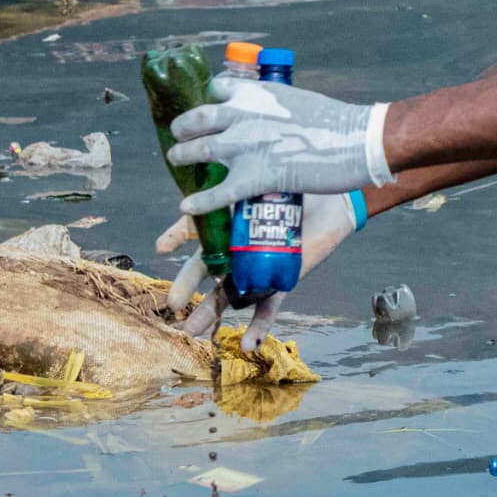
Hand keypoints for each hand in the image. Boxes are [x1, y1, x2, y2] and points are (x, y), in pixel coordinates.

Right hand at [157, 191, 364, 343]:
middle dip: (187, 287)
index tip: (161, 246)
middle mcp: (237, 248)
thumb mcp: (264, 179)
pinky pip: (267, 308)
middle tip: (172, 304)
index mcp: (227, 222)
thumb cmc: (299, 186)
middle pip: (206, 269)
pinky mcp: (280, 281)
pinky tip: (247, 345)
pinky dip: (258, 327)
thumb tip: (221, 150)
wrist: (335, 202)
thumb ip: (243, 176)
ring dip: (209, 314)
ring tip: (192, 332)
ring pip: (228, 295)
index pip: (195, 230)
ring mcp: (257, 267)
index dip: (177, 237)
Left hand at [167, 76, 375, 215]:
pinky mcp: (256, 176)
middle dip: (183, 127)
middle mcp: (244, 115)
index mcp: (257, 93)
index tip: (204, 106)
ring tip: (176, 160)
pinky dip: (199, 201)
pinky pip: (219, 192)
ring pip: (199, 151)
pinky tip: (187, 206)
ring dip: (182, 156)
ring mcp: (247, 146)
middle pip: (197, 119)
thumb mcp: (298, 100)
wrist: (355, 141)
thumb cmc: (335, 122)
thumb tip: (267, 117)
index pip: (218, 88)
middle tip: (179, 135)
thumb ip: (273, 108)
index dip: (207, 98)